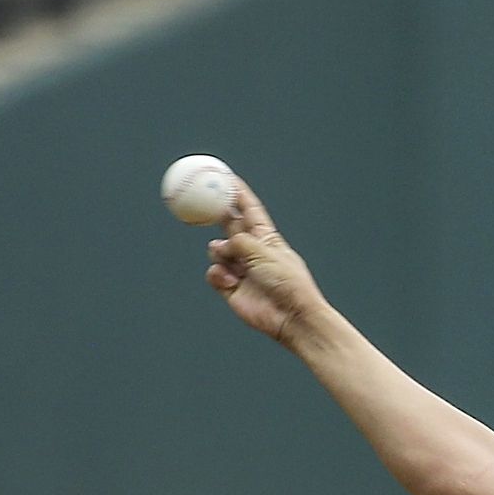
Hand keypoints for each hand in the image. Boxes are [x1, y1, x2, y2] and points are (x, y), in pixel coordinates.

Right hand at [204, 184, 327, 344]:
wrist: (290, 317)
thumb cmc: (287, 283)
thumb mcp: (264, 252)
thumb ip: (240, 241)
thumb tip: (221, 244)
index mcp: (266, 237)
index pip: (249, 209)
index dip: (237, 193)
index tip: (225, 177)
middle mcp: (251, 250)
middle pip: (228, 225)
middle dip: (216, 214)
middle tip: (202, 202)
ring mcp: (240, 269)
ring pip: (216, 250)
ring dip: (220, 252)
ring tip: (232, 262)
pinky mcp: (231, 288)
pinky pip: (213, 273)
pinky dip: (218, 275)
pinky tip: (231, 282)